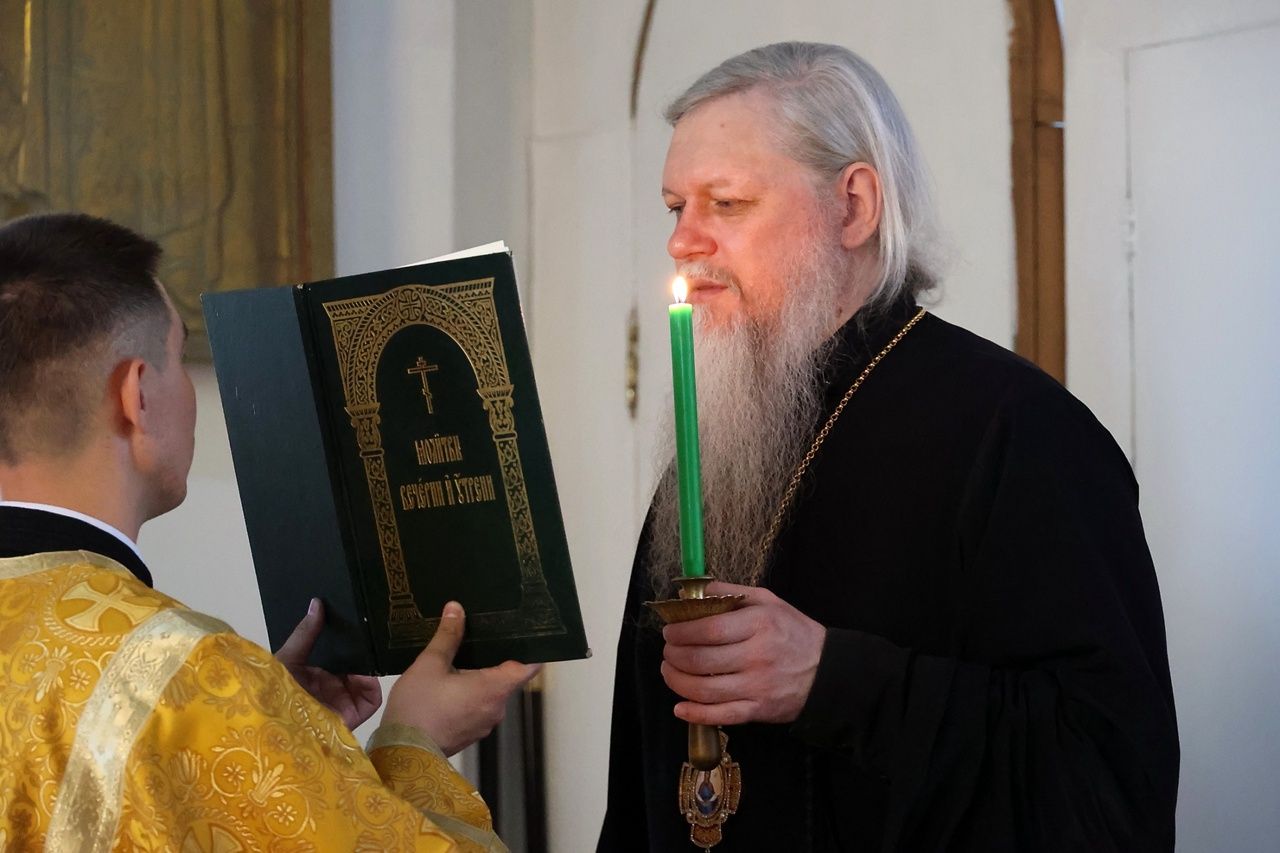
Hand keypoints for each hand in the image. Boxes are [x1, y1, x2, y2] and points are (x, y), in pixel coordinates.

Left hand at [276, 598, 383, 729]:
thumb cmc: (272, 689)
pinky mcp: (351, 716)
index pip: (342, 654)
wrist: (271, 725)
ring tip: (368, 651)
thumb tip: (317, 602)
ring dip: (370, 667)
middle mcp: (333, 687)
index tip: (358, 621)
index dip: (352, 641)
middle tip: (371, 631)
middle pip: (358, 666)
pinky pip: (371, 700)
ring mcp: (343, 701)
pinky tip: (365, 674)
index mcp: (318, 673)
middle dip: (366, 651)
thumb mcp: (288, 657)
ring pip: (368, 681)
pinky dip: (373, 686)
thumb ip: (305, 633)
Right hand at [383, 601, 541, 755]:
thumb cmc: (417, 709)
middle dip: (494, 660)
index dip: (531, 650)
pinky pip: (478, 708)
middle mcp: (496, 708)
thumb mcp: (430, 664)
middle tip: (480, 638)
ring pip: (491, 694)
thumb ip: (447, 636)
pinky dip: (470, 696)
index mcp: (494, 688)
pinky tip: (449, 686)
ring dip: (479, 679)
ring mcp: (484, 724)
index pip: (528, 667)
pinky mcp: (471, 733)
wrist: (402, 753)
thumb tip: (456, 610)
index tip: (526, 635)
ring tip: (459, 661)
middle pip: (508, 678)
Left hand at [661, 581, 825, 725]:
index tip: (669, 631)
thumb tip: (694, 590)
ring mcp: (757, 687)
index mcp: (759, 624)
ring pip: (704, 690)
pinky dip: (695, 714)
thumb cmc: (794, 632)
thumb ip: (731, 593)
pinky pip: (720, 716)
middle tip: (668, 651)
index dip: (681, 632)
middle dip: (673, 656)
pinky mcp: (758, 711)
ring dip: (677, 682)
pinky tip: (680, 708)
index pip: (708, 629)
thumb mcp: (768, 601)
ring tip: (669, 671)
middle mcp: (757, 656)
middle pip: (700, 661)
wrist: (828, 672)